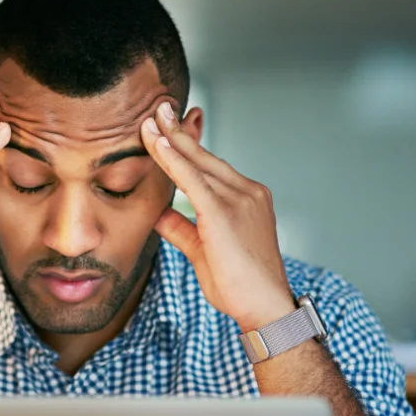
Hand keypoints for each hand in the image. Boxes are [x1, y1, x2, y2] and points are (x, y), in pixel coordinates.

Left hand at [141, 102, 294, 331]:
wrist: (264, 307)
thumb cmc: (239, 285)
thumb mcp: (203, 251)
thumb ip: (181, 229)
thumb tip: (159, 214)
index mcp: (247, 198)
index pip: (211, 166)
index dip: (189, 145)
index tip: (171, 126)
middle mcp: (247, 192)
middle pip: (205, 156)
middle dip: (179, 130)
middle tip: (159, 107)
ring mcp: (239, 200)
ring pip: (198, 163)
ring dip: (171, 139)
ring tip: (151, 118)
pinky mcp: (224, 213)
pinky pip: (192, 180)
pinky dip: (174, 161)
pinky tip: (158, 144)